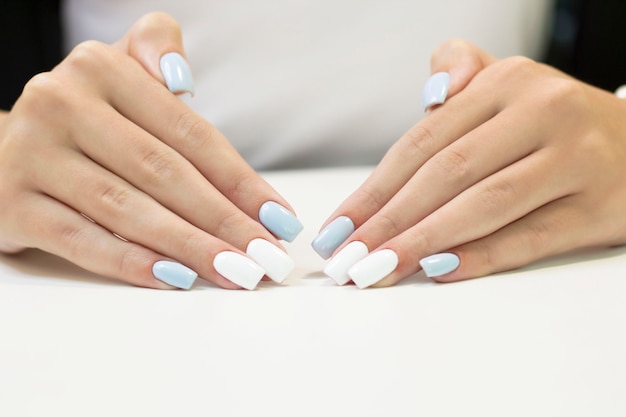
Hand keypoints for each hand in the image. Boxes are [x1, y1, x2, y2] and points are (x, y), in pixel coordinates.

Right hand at [0, 13, 299, 289]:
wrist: (7, 147)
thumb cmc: (85, 117)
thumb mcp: (117, 69)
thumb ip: (155, 49)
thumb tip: (182, 77)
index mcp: (100, 70)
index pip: (189, 133)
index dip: (240, 180)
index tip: (278, 219)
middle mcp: (61, 105)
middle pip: (164, 173)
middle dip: (223, 220)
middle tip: (265, 255)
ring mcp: (31, 156)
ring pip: (127, 209)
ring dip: (189, 247)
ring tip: (235, 272)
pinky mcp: (12, 205)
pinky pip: (82, 240)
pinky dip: (132, 263)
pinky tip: (176, 279)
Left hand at [317, 39, 625, 286]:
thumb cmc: (552, 123)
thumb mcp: (509, 84)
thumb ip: (461, 72)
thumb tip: (431, 96)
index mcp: (507, 83)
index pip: (422, 142)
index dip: (375, 188)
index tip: (338, 228)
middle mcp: (542, 112)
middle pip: (446, 173)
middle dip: (389, 221)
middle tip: (349, 260)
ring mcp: (575, 159)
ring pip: (485, 204)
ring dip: (423, 241)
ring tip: (379, 270)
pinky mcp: (599, 206)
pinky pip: (531, 235)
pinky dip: (482, 255)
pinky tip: (439, 269)